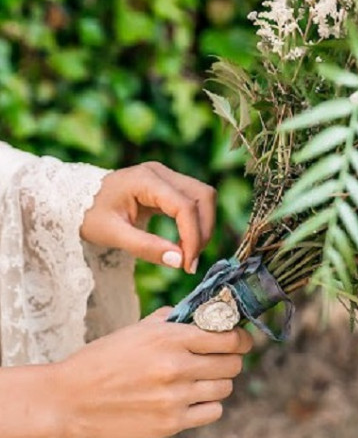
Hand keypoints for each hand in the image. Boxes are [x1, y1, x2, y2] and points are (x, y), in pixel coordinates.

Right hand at [53, 307, 252, 437]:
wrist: (70, 399)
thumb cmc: (101, 360)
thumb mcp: (135, 330)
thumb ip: (170, 321)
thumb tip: (197, 316)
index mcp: (169, 338)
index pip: (227, 337)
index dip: (240, 338)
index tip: (240, 340)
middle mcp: (177, 367)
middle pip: (231, 364)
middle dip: (231, 359)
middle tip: (221, 359)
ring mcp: (175, 398)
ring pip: (224, 388)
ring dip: (218, 382)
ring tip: (202, 380)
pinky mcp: (171, 424)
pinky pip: (212, 413)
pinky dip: (208, 405)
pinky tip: (193, 399)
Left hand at [81, 162, 216, 273]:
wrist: (74, 200)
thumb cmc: (89, 215)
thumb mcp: (112, 234)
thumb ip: (146, 247)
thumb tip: (179, 261)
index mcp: (146, 180)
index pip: (185, 206)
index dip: (193, 236)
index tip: (187, 264)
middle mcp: (160, 173)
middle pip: (203, 196)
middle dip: (204, 230)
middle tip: (190, 261)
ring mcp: (166, 176)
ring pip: (203, 197)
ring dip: (203, 226)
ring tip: (187, 254)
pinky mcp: (167, 185)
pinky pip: (193, 201)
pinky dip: (195, 223)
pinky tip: (183, 244)